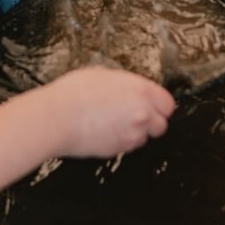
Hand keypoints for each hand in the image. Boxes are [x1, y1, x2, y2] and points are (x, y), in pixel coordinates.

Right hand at [43, 67, 174, 157]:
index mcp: (141, 91)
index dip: (159, 105)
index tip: (151, 105)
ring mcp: (131, 135)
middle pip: (161, 125)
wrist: (57, 117)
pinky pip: (126, 146)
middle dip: (150, 121)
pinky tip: (103, 130)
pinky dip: (119, 141)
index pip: (167, 104)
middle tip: (132, 115)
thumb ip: (125, 85)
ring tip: (112, 122)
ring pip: (143, 138)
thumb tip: (129, 90)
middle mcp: (142, 114)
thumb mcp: (104, 75)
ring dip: (134, 132)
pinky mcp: (118, 150)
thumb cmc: (74, 92)